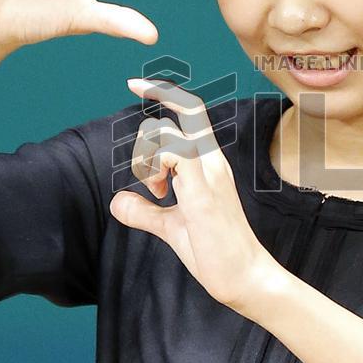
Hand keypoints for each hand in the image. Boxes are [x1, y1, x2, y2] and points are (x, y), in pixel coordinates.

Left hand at [109, 78, 274, 313]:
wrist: (244, 278)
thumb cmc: (215, 252)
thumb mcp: (171, 226)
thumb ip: (145, 211)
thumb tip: (117, 202)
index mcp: (209, 164)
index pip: (192, 113)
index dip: (165, 92)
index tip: (137, 84)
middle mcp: (213, 161)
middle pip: (186, 108)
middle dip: (154, 108)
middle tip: (142, 139)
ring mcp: (210, 174)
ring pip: (171, 132)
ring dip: (149, 156)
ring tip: (157, 191)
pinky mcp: (203, 192)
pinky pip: (175, 154)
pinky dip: (157, 166)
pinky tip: (161, 192)